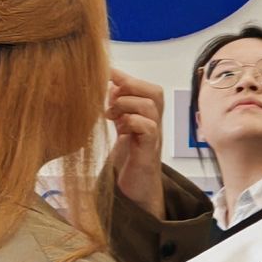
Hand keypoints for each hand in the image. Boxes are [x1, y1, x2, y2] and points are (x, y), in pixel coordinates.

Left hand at [106, 69, 166, 217]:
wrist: (136, 191)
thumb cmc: (128, 160)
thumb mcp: (120, 128)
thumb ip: (117, 108)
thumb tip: (108, 85)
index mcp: (147, 116)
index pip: (147, 87)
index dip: (128, 77)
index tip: (106, 71)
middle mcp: (155, 123)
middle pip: (155, 92)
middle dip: (131, 87)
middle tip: (111, 96)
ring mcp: (154, 137)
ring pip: (150, 106)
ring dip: (126, 105)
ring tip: (111, 115)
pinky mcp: (149, 151)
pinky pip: (148, 127)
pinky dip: (131, 122)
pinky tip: (119, 129)